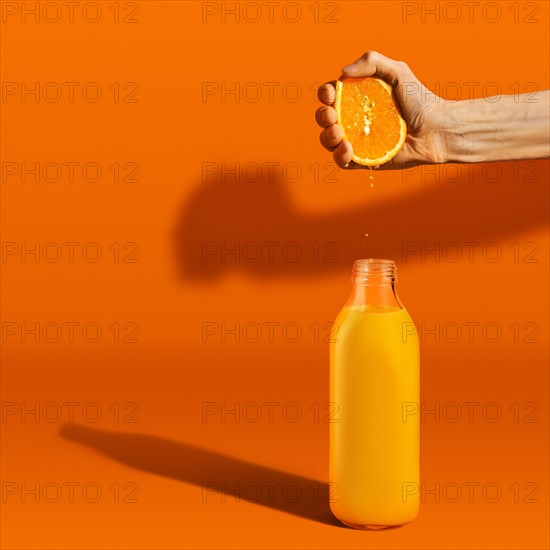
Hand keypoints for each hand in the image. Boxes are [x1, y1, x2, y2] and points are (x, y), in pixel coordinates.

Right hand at [316, 51, 449, 169]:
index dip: (325, 94)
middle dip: (322, 117)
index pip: (331, 95)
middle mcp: (355, 118)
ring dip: (327, 137)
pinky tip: (348, 149)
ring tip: (339, 133)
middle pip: (325, 118)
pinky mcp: (364, 160)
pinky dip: (339, 155)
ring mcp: (358, 140)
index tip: (331, 95)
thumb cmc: (420, 101)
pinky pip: (342, 161)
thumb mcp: (398, 71)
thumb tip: (343, 72)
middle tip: (334, 117)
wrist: (436, 130)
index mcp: (358, 97)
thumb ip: (373, 62)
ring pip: (328, 141)